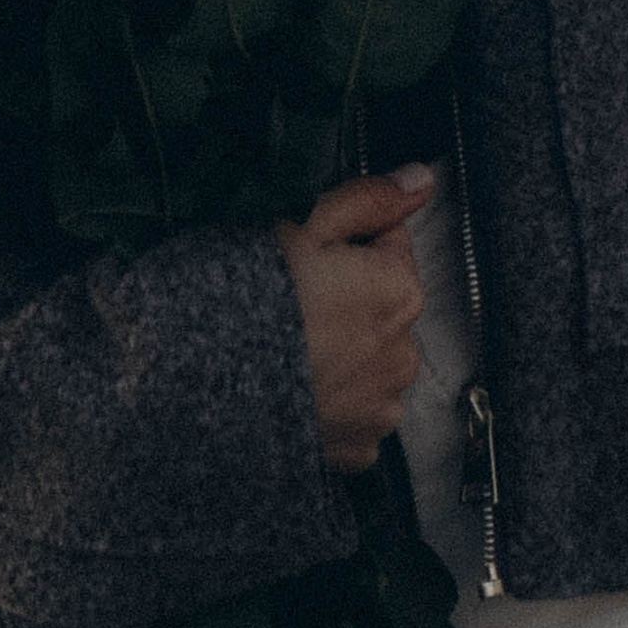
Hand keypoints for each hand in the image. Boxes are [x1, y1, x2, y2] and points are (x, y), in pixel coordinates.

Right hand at [277, 166, 432, 473]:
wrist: (203, 392)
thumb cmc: (252, 299)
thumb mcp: (304, 228)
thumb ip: (369, 201)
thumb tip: (424, 178)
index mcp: (399, 290)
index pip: (390, 245)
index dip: (348, 243)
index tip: (310, 256)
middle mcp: (404, 352)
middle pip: (383, 308)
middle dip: (352, 301)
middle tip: (294, 304)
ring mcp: (381, 406)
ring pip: (372, 363)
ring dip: (347, 355)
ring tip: (291, 352)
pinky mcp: (358, 449)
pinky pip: (356, 414)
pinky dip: (335, 403)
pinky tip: (297, 390)